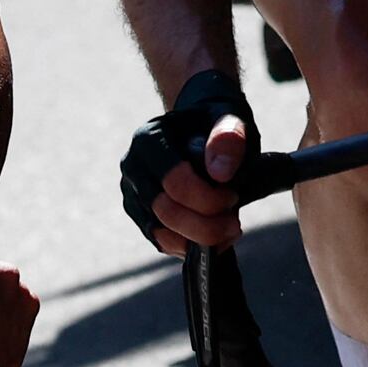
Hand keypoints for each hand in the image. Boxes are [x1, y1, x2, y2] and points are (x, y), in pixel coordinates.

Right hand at [121, 68, 254, 256]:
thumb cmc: (218, 125)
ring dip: (199, 240)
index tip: (234, 196)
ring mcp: (133, 194)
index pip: (174, 182)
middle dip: (205, 226)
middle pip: (164, 211)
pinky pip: (161, 241)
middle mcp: (133, 167)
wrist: (203, 131)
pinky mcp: (140, 215)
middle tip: (234, 224)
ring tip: (228, 231)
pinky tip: (214, 238)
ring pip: (160, 232)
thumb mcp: (230, 119)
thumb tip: (220, 173)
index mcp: (149, 139)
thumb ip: (229, 137)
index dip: (208, 198)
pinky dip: (189, 246)